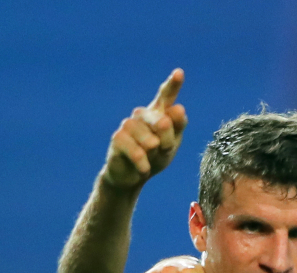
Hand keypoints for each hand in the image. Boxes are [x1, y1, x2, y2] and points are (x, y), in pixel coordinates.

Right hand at [101, 69, 187, 189]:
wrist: (134, 176)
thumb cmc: (156, 157)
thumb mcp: (172, 144)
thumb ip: (177, 127)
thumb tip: (177, 108)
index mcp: (159, 114)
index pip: (166, 97)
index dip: (172, 85)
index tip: (179, 73)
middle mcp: (142, 115)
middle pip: (161, 121)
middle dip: (167, 139)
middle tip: (164, 149)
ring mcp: (128, 125)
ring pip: (147, 137)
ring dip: (153, 150)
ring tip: (152, 158)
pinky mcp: (117, 139)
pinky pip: (135, 150)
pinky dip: (142, 162)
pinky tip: (144, 169)